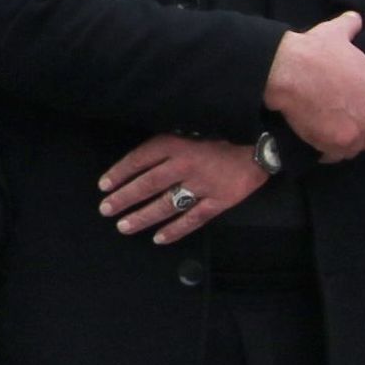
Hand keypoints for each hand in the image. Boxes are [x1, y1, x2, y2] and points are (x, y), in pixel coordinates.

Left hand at [98, 133, 268, 245]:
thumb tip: (139, 157)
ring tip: (123, 226)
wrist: (260, 142)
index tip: (103, 186)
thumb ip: (166, 142)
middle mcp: (184, 165)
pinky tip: (158, 238)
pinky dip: (175, 230)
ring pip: (166, 205)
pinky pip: (193, 219)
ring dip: (142, 216)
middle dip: (124, 198)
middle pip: (147, 184)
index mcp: (174, 143)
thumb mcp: (188, 127)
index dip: (119, 173)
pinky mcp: (219, 201)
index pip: (138, 159)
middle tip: (106, 209)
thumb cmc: (221, 130)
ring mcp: (202, 186)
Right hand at [265, 13, 364, 161]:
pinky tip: (315, 142)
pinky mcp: (337, 142)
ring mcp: (356, 129)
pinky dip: (326, 152)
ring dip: (342, 145)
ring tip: (326, 137)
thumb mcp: (335, 33)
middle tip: (339, 127)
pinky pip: (335, 155)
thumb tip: (355, 17)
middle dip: (358, 134)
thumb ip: (349, 27)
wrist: (289, 70)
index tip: (362, 120)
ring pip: (354, 148)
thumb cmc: (313, 51)